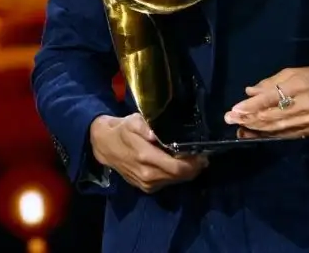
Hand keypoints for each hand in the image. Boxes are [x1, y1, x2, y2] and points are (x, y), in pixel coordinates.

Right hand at [89, 115, 206, 193]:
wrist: (105, 146)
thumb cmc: (122, 130)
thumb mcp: (132, 121)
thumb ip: (144, 126)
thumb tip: (155, 133)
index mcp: (145, 157)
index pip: (177, 167)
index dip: (193, 163)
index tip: (202, 153)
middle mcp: (147, 175)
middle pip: (180, 176)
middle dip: (194, 168)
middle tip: (202, 156)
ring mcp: (146, 184)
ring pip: (175, 181)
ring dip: (186, 172)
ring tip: (192, 160)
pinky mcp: (146, 188)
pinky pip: (167, 183)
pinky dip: (175, 176)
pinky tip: (177, 165)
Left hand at [224, 66, 308, 138]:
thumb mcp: (294, 72)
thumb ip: (271, 82)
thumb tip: (250, 91)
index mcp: (299, 87)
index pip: (271, 98)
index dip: (252, 105)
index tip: (235, 109)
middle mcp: (304, 106)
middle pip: (271, 115)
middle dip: (248, 118)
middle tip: (230, 119)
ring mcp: (307, 121)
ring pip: (276, 127)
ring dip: (255, 128)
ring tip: (239, 126)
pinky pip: (285, 134)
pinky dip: (269, 134)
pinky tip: (255, 133)